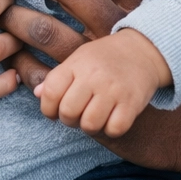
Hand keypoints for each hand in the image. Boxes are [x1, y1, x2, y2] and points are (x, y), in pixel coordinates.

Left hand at [0, 0, 148, 87]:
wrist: (152, 98)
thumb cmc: (137, 35)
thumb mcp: (137, 4)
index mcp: (134, 2)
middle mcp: (115, 28)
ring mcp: (95, 59)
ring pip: (48, 30)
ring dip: (15, 15)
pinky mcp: (78, 88)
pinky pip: (40, 72)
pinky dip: (18, 58)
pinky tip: (4, 44)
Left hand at [34, 29, 169, 136]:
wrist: (142, 50)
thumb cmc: (105, 58)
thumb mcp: (78, 59)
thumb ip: (57, 77)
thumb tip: (38, 94)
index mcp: (77, 64)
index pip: (51, 92)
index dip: (48, 108)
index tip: (55, 110)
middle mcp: (94, 75)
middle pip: (68, 112)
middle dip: (69, 119)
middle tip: (78, 112)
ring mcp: (114, 89)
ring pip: (90, 125)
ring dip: (90, 126)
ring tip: (95, 114)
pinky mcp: (132, 103)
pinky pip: (114, 129)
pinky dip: (111, 129)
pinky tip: (112, 117)